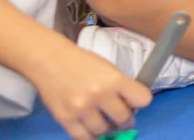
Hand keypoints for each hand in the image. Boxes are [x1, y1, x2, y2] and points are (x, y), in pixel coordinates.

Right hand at [30, 43, 151, 139]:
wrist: (50, 60)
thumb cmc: (83, 62)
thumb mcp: (109, 69)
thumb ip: (121, 87)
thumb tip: (132, 106)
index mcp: (115, 80)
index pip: (143, 100)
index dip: (140, 103)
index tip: (134, 103)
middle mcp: (100, 95)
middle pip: (124, 119)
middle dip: (125, 120)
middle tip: (121, 118)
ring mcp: (81, 109)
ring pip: (103, 131)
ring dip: (106, 129)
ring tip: (105, 123)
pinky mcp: (65, 119)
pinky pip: (83, 138)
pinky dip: (90, 136)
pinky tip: (91, 130)